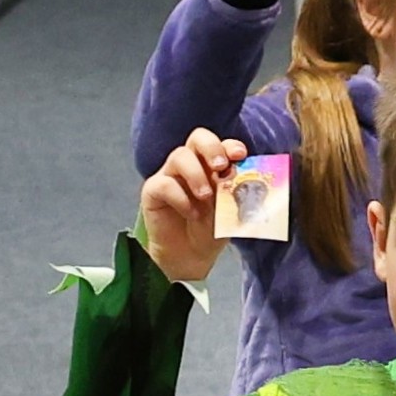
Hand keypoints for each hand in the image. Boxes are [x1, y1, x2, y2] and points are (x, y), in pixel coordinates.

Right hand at [137, 129, 242, 287]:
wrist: (189, 257)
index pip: (220, 145)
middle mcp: (191, 164)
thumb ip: (233, 194)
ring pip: (179, 156)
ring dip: (196, 175)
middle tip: (221, 167)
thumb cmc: (210, 231)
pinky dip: (180, 198)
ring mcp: (171, 175)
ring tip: (206, 197)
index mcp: (212, 166)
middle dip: (211, 148)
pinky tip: (191, 213)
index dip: (230, 146)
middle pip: (198, 138)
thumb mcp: (228, 213)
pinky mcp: (153, 190)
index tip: (240, 155)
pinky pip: (164, 184)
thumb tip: (241, 180)